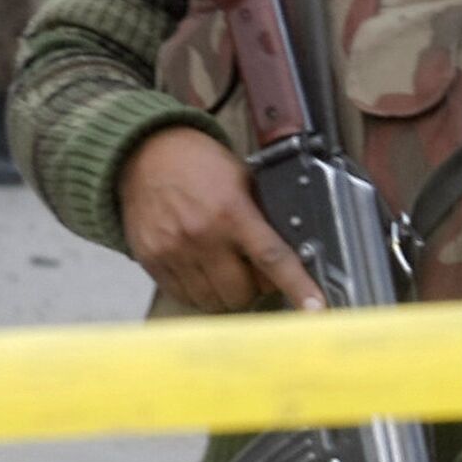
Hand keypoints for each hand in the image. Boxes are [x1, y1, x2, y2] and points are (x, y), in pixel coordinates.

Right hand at [119, 125, 323, 313]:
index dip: (297, 286)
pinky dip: (198, 292)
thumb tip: (290, 252)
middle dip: (253, 289)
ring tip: (225, 271)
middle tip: (253, 273)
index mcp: (232, 212)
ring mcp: (173, 251)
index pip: (272, 258)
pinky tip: (201, 271)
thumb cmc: (199, 164)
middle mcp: (202, 235)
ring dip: (225, 294)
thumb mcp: (242, 180)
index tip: (315, 308)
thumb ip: (261, 216)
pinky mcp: (152, 261)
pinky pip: (183, 296)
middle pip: (241, 293)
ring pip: (212, 301)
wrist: (146, 153)